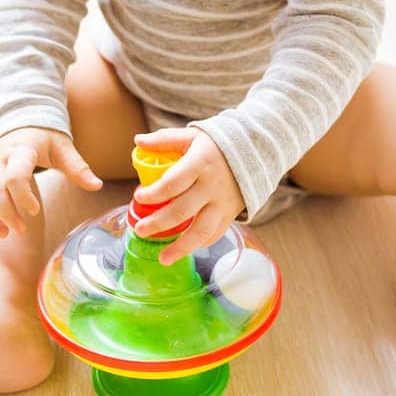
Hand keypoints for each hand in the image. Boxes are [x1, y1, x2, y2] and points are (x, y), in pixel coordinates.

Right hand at [0, 126, 102, 238]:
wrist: (21, 119)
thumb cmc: (45, 137)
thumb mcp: (64, 147)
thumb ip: (78, 167)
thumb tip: (97, 186)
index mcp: (22, 150)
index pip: (14, 176)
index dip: (22, 196)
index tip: (35, 210)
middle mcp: (0, 159)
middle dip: (6, 212)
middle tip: (22, 230)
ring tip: (5, 234)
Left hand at [131, 126, 246, 264]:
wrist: (257, 151)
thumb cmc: (218, 144)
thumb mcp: (193, 136)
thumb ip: (165, 140)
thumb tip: (138, 141)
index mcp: (200, 164)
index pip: (173, 183)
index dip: (153, 194)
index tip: (138, 197)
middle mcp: (212, 186)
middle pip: (182, 211)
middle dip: (158, 224)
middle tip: (140, 230)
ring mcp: (223, 203)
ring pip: (201, 231)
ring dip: (181, 247)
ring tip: (163, 259)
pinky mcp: (231, 213)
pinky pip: (215, 234)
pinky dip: (199, 244)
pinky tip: (185, 249)